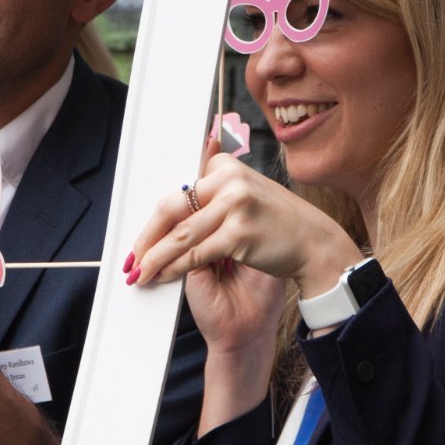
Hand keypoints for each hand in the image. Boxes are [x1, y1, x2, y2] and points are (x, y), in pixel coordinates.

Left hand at [128, 152, 361, 340]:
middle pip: (173, 208)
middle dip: (148, 237)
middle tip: (131, 256)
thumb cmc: (277, 227)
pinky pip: (195, 254)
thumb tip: (172, 206)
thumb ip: (213, 197)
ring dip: (155, 258)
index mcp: (226, 167)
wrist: (314, 247)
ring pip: (180, 235)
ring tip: (139, 272)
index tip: (144, 236)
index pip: (179, 192)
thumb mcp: (245, 200)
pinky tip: (162, 276)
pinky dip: (174, 268)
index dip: (158, 218)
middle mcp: (229, 180)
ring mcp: (235, 205)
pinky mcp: (239, 233)